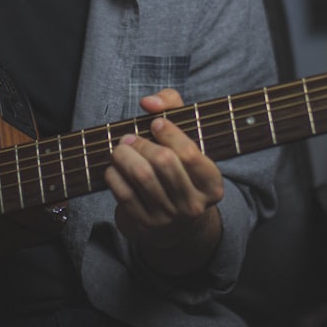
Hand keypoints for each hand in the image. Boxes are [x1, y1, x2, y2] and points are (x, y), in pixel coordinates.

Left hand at [105, 88, 223, 275]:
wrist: (173, 222)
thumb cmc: (179, 168)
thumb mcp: (186, 136)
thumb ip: (172, 106)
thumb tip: (149, 102)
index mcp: (212, 185)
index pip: (189, 153)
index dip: (169, 133)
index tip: (155, 123)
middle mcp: (193, 205)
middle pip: (163, 162)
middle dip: (141, 144)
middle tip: (129, 138)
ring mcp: (169, 218)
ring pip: (142, 177)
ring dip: (124, 156)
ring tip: (120, 149)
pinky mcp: (144, 225)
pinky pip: (124, 193)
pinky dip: (114, 175)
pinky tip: (115, 168)